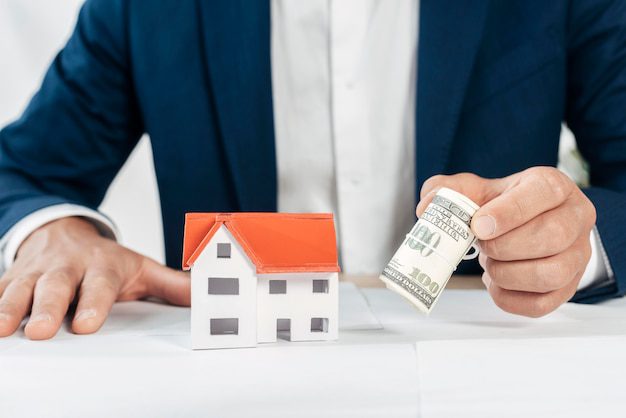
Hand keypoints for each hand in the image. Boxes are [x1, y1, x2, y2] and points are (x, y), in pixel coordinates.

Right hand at [0, 217, 188, 339]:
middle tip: (44, 331)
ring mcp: (35, 273)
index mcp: (101, 266)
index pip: (99, 286)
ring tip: (4, 330)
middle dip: (49, 307)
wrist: (64, 232)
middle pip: (56, 287)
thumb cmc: (105, 260)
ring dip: (10, 308)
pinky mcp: (11, 279)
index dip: (94, 304)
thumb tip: (204, 297)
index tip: (88, 324)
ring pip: (20, 289)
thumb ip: (171, 285)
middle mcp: (67, 268)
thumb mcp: (140, 268)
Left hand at [417, 167, 595, 316]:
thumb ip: (451, 191)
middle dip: (505, 246)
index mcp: (553, 186)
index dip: (508, 213)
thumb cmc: (504, 205)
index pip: (542, 194)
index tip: (478, 225)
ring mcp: (577, 255)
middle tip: (481, 246)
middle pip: (551, 236)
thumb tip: (427, 207)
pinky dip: (509, 299)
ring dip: (508, 274)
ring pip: (551, 274)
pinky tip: (495, 284)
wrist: (526, 223)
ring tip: (489, 264)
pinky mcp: (568, 286)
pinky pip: (542, 304)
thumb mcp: (478, 189)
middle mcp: (575, 218)